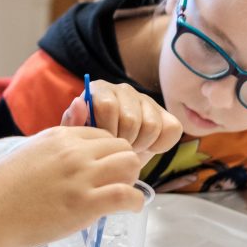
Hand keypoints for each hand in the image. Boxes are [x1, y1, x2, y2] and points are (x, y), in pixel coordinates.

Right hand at [0, 126, 142, 246]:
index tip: (107, 169)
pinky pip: (127, 195)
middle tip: (118, 183)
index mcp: (58, 137)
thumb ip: (54, 153)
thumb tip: (72, 160)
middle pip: (122, 146)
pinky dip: (135, 202)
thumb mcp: (28, 156)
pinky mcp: (84, 204)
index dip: (109, 153)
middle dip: (125, 164)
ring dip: (132, 179)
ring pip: (130, 164)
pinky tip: (130, 208)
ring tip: (124, 195)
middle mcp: (73, 151)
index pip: (103, 135)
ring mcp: (80, 177)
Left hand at [60, 80, 181, 164]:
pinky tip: (146, 146)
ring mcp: (145, 99)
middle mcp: (122, 90)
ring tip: (129, 149)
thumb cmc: (89, 144)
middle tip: (117, 149)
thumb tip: (79, 102)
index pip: (107, 106)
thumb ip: (73, 122)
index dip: (107, 131)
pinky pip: (172, 129)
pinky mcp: (165, 113)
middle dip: (123, 143)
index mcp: (98, 90)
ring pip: (152, 126)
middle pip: (130, 119)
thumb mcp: (76, 137)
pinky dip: (160, 145)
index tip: (103, 143)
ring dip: (141, 145)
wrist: (109, 157)